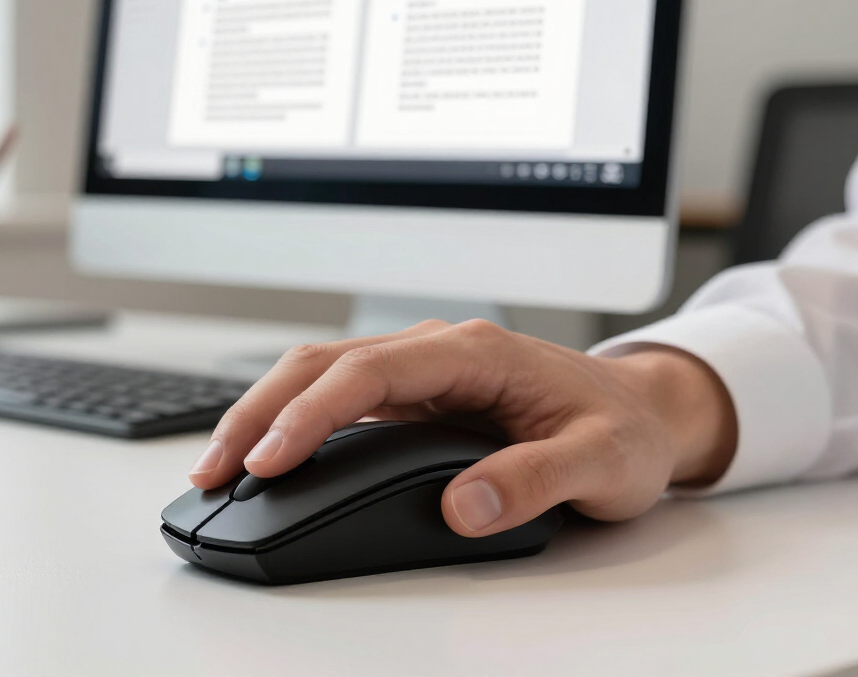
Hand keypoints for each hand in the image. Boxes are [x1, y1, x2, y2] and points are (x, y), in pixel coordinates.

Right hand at [188, 320, 736, 535]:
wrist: (643, 410)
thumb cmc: (623, 429)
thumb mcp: (600, 461)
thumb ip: (535, 480)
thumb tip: (462, 506)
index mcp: (476, 352)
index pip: (371, 370)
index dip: (312, 413)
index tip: (270, 461)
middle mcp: (440, 350)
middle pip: (327, 362)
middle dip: (261, 411)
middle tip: (214, 469)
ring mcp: (426, 369)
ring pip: (324, 372)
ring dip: (267, 412)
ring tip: (220, 464)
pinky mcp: (420, 393)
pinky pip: (343, 394)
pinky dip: (296, 419)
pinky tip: (271, 452)